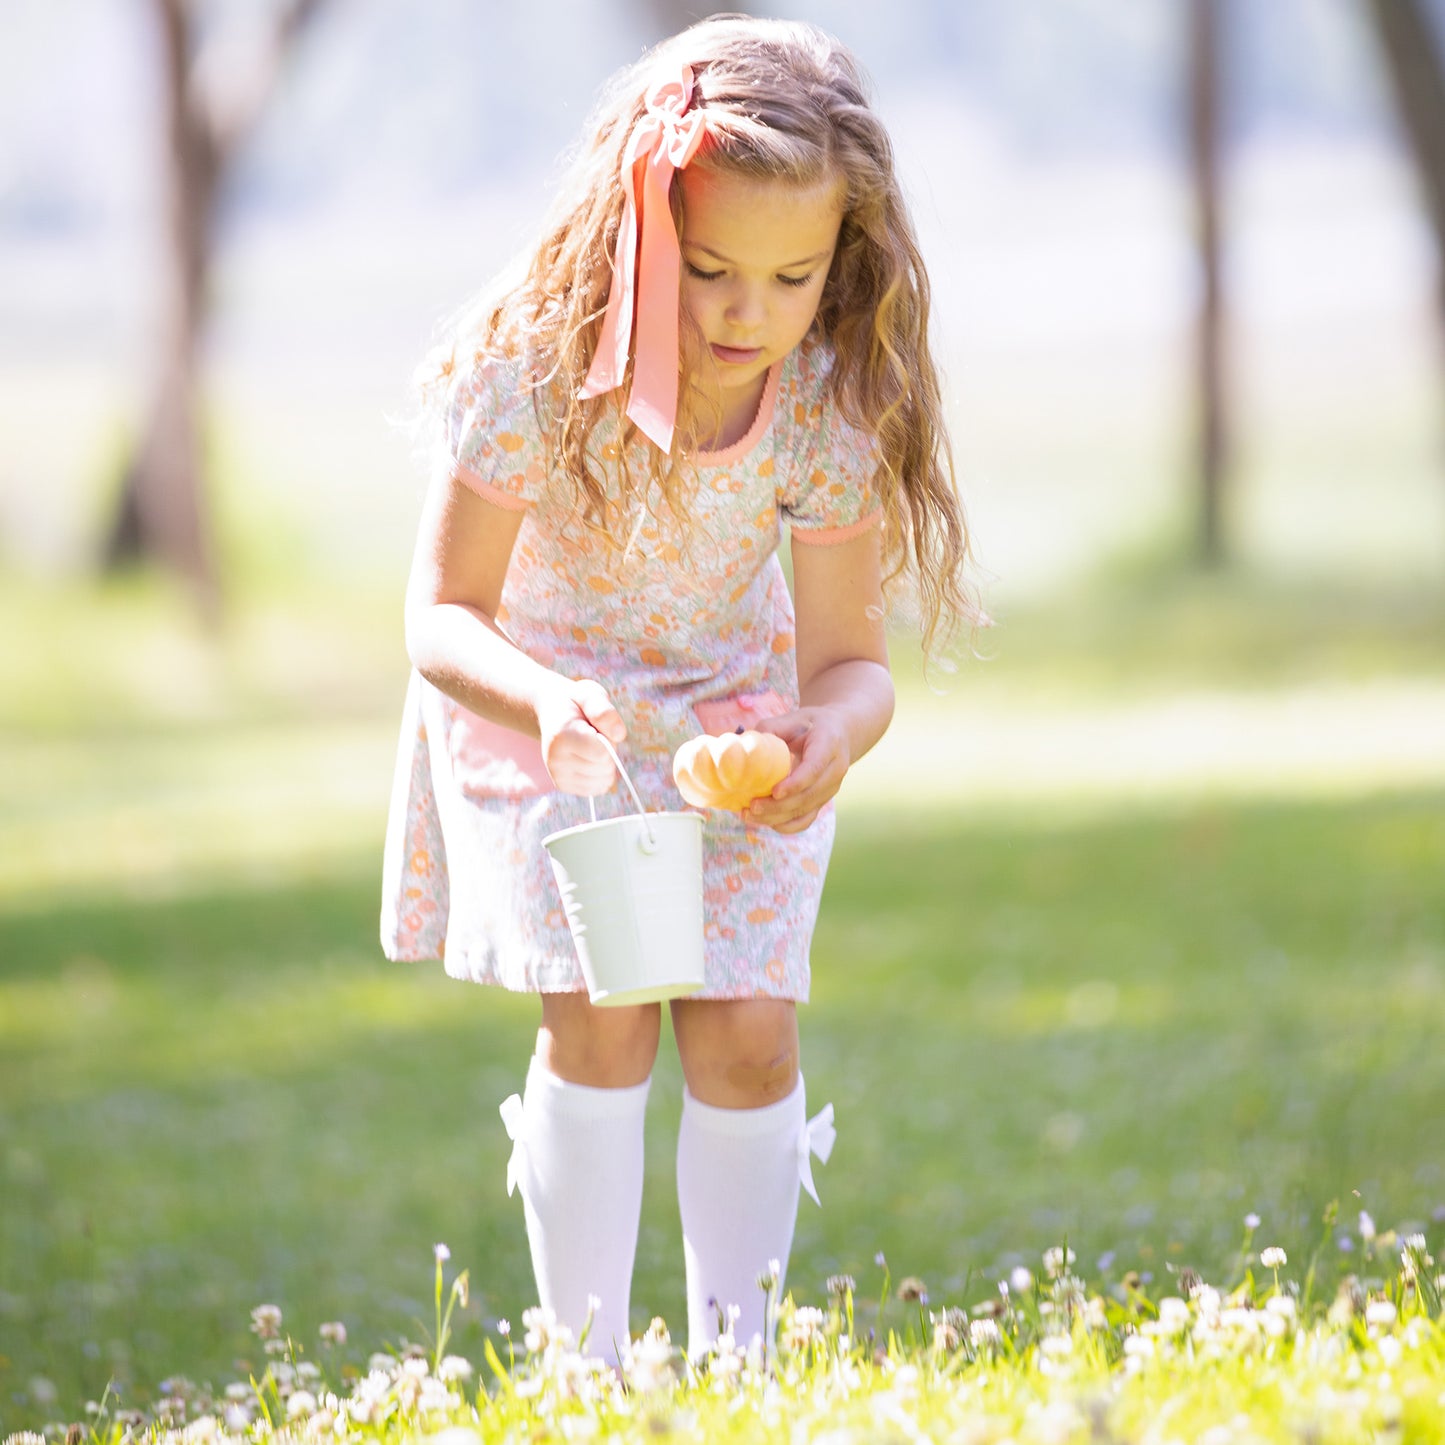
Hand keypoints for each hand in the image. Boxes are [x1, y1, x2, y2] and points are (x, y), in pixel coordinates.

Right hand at [537, 678, 626, 795]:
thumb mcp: (590, 694)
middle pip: (605, 768)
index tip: (594, 726)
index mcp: (561, 737)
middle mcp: (555, 760)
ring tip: (589, 745)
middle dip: (608, 751)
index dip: (608, 738)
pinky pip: (598, 789)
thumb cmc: (575, 703)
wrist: (551, 712)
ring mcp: (558, 776)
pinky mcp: (563, 786)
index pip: (602, 754)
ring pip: (604, 782)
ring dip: (604, 763)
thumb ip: (604, 710)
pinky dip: (600, 774)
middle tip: (592, 735)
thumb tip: (619, 735)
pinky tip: (587, 758)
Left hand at [744, 708, 851, 833]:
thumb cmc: (810, 724)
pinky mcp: (822, 800)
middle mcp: (835, 769)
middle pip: (809, 795)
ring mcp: (831, 788)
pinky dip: (786, 825)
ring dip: (777, 817)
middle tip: (751, 806)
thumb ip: (771, 729)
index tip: (775, 792)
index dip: (796, 783)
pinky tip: (765, 821)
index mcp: (829, 744)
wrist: (839, 733)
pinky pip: (806, 819)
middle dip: (779, 806)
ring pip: (806, 811)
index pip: (815, 768)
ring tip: (749, 815)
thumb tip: (745, 746)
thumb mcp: (794, 717)